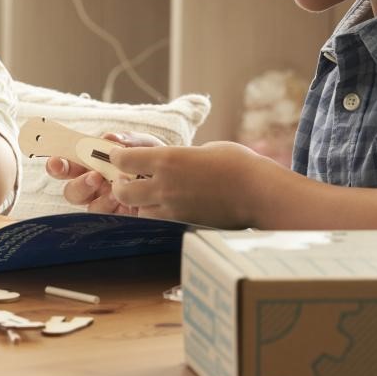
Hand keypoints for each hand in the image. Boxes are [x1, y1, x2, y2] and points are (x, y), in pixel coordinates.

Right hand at [44, 131, 163, 214]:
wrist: (180, 177)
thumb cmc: (155, 158)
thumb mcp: (145, 144)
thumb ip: (128, 140)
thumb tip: (110, 139)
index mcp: (93, 164)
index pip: (67, 166)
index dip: (57, 165)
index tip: (56, 162)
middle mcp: (95, 186)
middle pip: (72, 192)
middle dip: (78, 185)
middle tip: (95, 177)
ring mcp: (107, 203)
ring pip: (90, 207)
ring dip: (100, 198)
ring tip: (115, 190)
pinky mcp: (122, 217)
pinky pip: (111, 219)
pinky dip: (116, 210)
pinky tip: (128, 203)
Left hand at [106, 140, 267, 228]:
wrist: (259, 193)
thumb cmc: (237, 164)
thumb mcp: (203, 150)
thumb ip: (180, 158)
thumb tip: (171, 164)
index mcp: (167, 160)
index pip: (124, 160)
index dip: (118, 157)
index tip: (118, 156)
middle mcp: (164, 186)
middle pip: (122, 191)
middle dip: (120, 185)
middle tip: (128, 180)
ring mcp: (173, 209)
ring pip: (140, 211)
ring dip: (140, 203)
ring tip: (153, 195)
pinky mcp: (184, 225)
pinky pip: (160, 221)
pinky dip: (159, 215)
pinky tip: (171, 207)